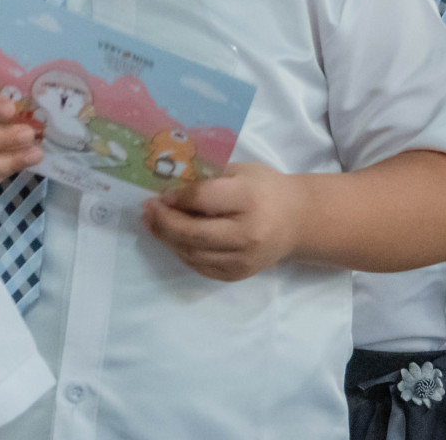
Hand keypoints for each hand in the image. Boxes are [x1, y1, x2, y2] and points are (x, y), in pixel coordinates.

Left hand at [142, 162, 305, 280]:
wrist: (297, 220)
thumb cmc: (265, 189)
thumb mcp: (241, 171)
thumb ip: (208, 180)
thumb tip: (168, 188)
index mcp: (250, 199)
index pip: (204, 199)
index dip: (177, 198)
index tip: (160, 194)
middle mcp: (248, 233)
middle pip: (194, 233)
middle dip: (164, 222)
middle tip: (147, 209)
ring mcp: (244, 259)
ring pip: (193, 254)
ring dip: (167, 239)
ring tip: (153, 223)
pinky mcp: (239, 274)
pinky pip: (201, 266)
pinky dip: (182, 252)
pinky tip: (173, 238)